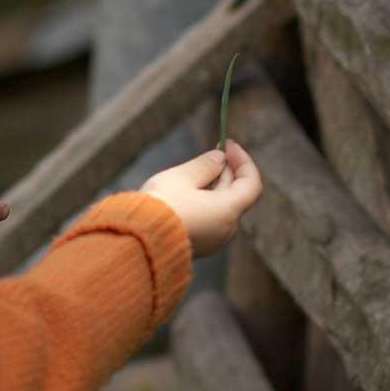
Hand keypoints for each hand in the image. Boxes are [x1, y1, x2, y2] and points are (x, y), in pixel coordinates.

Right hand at [140, 141, 262, 257]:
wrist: (137, 241)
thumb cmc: (162, 206)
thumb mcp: (183, 177)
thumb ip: (205, 165)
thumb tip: (219, 159)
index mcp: (228, 211)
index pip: (251, 183)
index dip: (243, 161)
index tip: (228, 145)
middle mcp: (226, 229)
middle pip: (237, 195)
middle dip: (228, 171)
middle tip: (216, 150)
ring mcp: (213, 241)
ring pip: (222, 207)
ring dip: (216, 185)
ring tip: (199, 168)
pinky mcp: (199, 246)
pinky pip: (210, 219)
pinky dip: (207, 201)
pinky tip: (190, 190)